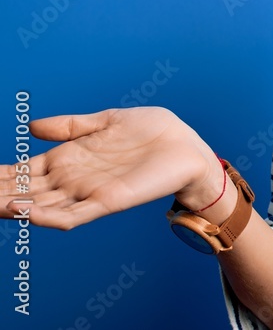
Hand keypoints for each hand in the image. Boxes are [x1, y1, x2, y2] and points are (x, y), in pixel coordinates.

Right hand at [0, 107, 220, 229]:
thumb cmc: (152, 132)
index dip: (2, 176)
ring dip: (17, 208)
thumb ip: (70, 126)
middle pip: (26, 191)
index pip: (24, 171)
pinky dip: (51, 217)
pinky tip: (29, 214)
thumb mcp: (106, 121)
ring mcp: (88, 192)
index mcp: (69, 158)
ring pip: (43, 206)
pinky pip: (75, 215)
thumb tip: (32, 126)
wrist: (188, 146)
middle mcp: (73, 179)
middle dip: (1, 194)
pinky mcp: (109, 202)